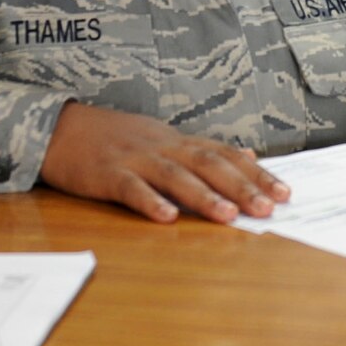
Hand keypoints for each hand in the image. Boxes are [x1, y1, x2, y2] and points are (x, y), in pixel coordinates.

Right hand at [39, 102, 290, 223]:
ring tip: (229, 216)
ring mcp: (135, 159)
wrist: (61, 127)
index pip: (225, 155)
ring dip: (204, 196)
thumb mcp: (163, 138)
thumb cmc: (115, 137)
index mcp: (177, 141)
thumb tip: (249, 155)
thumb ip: (204, 149)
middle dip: (241, 186)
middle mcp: (162, 147)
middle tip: (268, 208)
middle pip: (208, 164)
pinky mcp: (106, 174)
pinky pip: (131, 188)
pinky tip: (166, 218)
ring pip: (175, 176)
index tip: (285, 192)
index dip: (256, 173)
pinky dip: (150, 202)